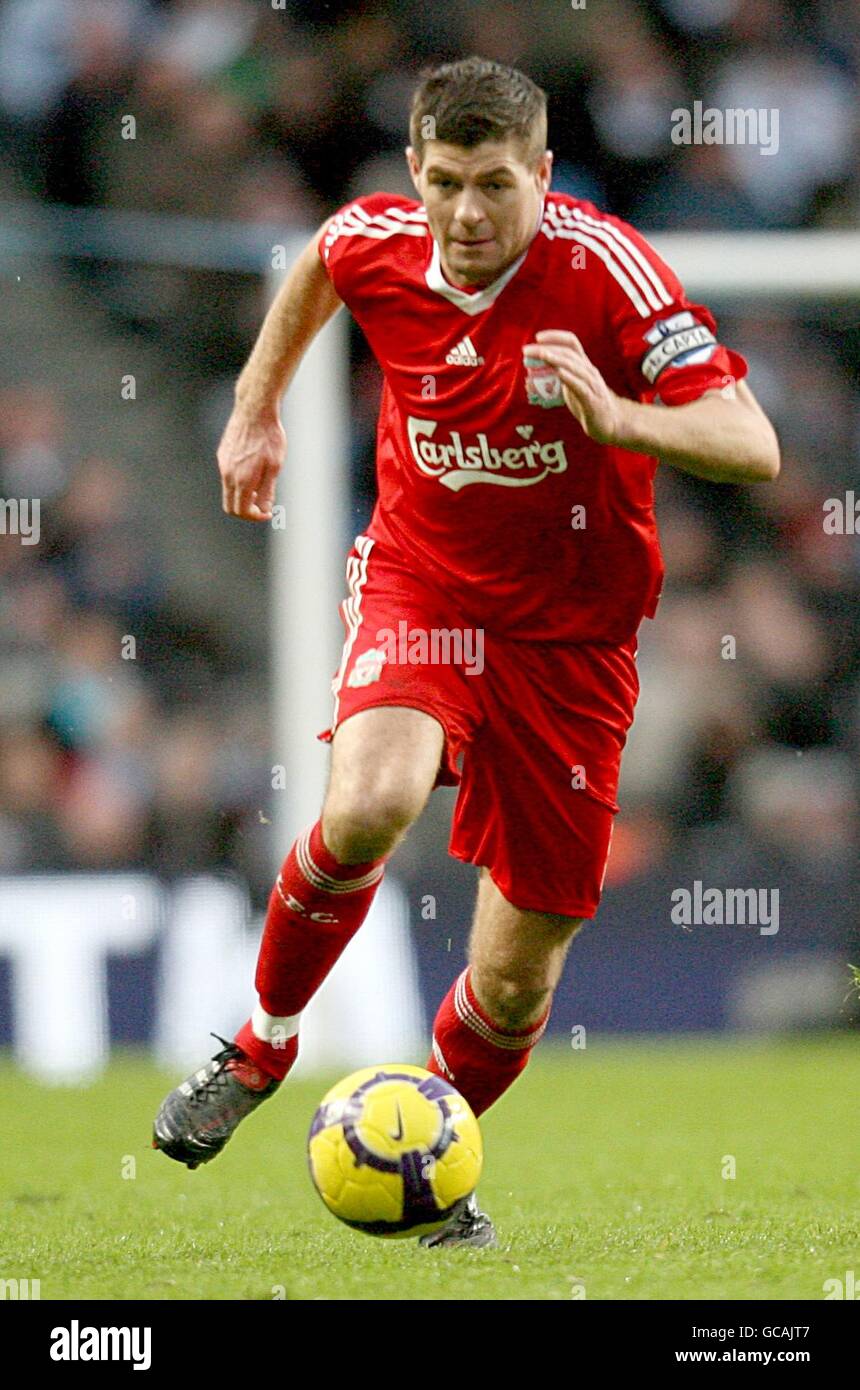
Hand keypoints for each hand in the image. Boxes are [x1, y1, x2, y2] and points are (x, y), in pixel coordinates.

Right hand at [217, 404, 285, 520]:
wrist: (255, 411)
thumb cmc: (269, 437)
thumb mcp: (275, 467)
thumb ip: (267, 491)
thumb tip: (264, 510)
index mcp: (242, 479)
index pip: (242, 511)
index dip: (255, 516)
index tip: (268, 512)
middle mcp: (228, 474)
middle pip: (230, 506)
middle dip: (246, 511)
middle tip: (262, 504)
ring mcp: (223, 464)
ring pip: (228, 491)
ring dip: (242, 496)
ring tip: (259, 485)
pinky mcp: (222, 455)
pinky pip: (226, 477)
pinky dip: (238, 483)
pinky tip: (252, 470)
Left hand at [523, 330, 626, 444]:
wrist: (610, 423)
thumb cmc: (588, 404)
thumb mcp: (572, 385)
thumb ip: (557, 376)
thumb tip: (532, 374)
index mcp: (583, 365)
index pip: (572, 342)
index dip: (555, 336)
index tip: (538, 337)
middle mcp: (588, 371)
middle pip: (568, 353)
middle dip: (547, 348)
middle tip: (527, 350)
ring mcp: (592, 384)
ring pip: (574, 366)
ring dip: (556, 359)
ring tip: (542, 355)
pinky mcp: (592, 400)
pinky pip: (580, 386)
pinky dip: (569, 377)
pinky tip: (558, 373)